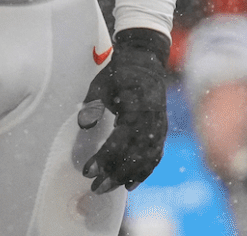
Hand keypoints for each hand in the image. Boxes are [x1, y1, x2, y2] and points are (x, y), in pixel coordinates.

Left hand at [80, 27, 167, 193]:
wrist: (146, 59)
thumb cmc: (120, 72)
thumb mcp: (102, 82)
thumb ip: (93, 103)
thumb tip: (84, 124)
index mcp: (137, 106)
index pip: (120, 140)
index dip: (104, 158)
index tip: (87, 171)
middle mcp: (152, 118)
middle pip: (135, 154)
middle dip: (114, 174)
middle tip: (95, 187)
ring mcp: (159, 124)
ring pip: (146, 158)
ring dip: (127, 176)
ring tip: (107, 187)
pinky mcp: (162, 128)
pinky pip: (156, 155)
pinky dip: (145, 171)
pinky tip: (130, 184)